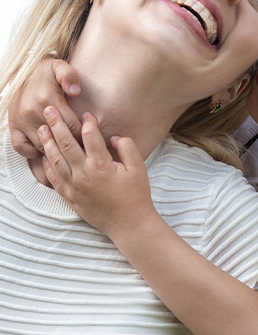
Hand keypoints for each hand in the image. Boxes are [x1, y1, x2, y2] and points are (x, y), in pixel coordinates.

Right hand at [8, 59, 81, 157]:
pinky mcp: (13, 127)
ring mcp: (22, 121)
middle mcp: (32, 112)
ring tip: (70, 151)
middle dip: (74, 145)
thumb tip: (75, 91)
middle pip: (59, 138)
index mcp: (47, 99)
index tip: (91, 136)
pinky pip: (21, 147)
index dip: (84, 133)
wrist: (23, 73)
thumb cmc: (47, 73)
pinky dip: (33, 152)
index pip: (72, 125)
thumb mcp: (60, 67)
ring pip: (42, 146)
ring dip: (56, 150)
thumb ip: (69, 76)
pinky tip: (46, 149)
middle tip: (84, 148)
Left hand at [38, 107, 152, 239]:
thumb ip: (127, 147)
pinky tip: (45, 157)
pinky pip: (54, 179)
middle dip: (57, 125)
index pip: (90, 136)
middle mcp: (84, 174)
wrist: (129, 224)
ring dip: (48, 143)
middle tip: (49, 110)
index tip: (86, 114)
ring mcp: (75, 187)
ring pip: (56, 160)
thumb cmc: (136, 195)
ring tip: (42, 129)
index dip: (88, 122)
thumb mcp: (139, 168)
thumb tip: (113, 137)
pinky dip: (47, 166)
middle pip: (66, 144)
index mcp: (102, 165)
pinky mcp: (71, 197)